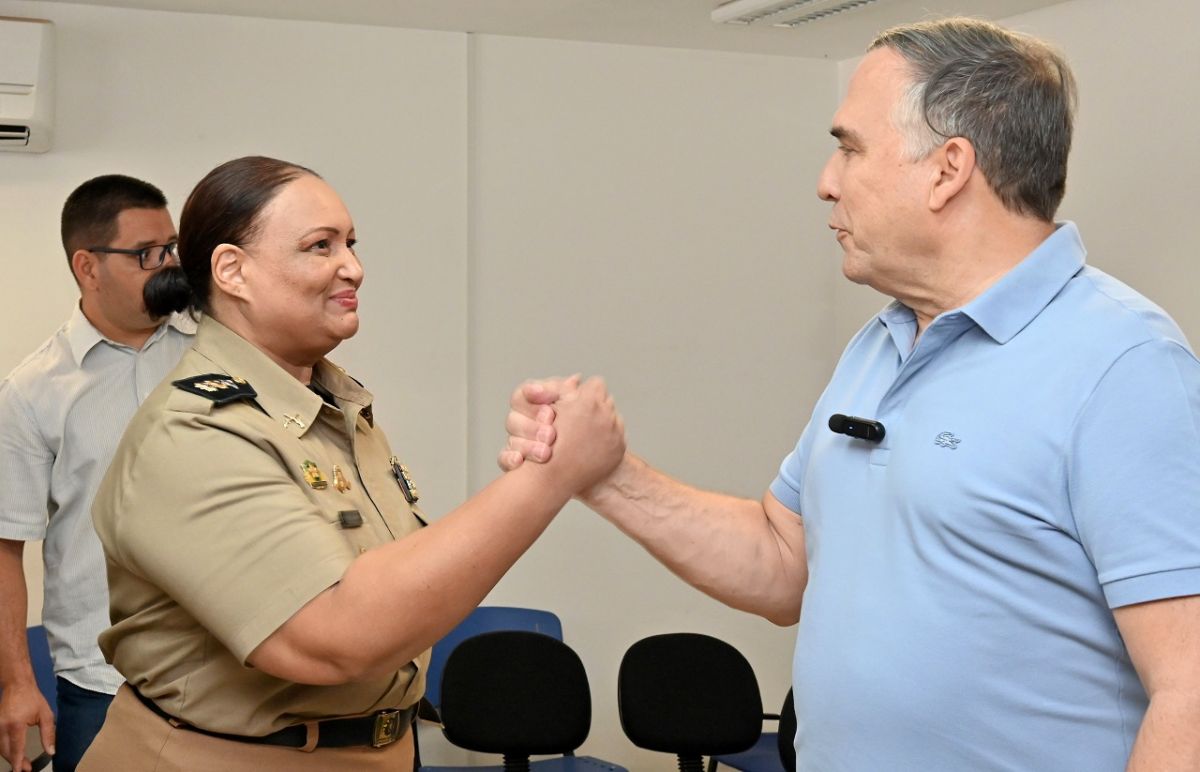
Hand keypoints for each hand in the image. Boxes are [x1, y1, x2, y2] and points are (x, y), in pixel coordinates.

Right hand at [0, 681, 53, 771]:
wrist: (17, 685)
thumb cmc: (33, 699)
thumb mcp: (45, 715)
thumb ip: (48, 734)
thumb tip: (51, 751)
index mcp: (16, 725)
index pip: (16, 748)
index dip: (19, 762)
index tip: (22, 771)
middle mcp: (2, 727)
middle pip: (6, 751)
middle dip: (15, 762)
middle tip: (26, 769)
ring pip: (1, 748)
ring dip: (10, 757)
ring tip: (22, 764)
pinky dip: (6, 750)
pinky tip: (14, 754)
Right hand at [498, 374, 580, 470]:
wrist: (583, 455)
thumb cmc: (576, 422)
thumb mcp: (574, 405)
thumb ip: (570, 394)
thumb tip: (575, 380)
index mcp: (532, 402)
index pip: (522, 395)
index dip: (532, 395)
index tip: (546, 401)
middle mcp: (521, 420)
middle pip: (514, 418)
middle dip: (532, 427)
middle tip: (550, 434)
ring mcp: (516, 440)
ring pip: (511, 439)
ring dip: (527, 445)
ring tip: (546, 452)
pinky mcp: (513, 460)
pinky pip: (504, 458)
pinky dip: (510, 459)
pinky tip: (520, 461)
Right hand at [541, 377, 625, 494]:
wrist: (553, 476)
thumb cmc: (546, 441)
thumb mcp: (552, 410)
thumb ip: (566, 390)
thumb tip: (578, 378)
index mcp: (589, 401)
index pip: (596, 384)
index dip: (584, 392)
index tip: (576, 401)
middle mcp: (606, 414)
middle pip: (606, 399)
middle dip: (595, 406)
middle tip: (580, 418)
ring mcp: (615, 432)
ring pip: (614, 416)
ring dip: (603, 421)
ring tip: (585, 433)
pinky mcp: (619, 448)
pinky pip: (618, 434)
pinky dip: (608, 438)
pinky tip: (592, 445)